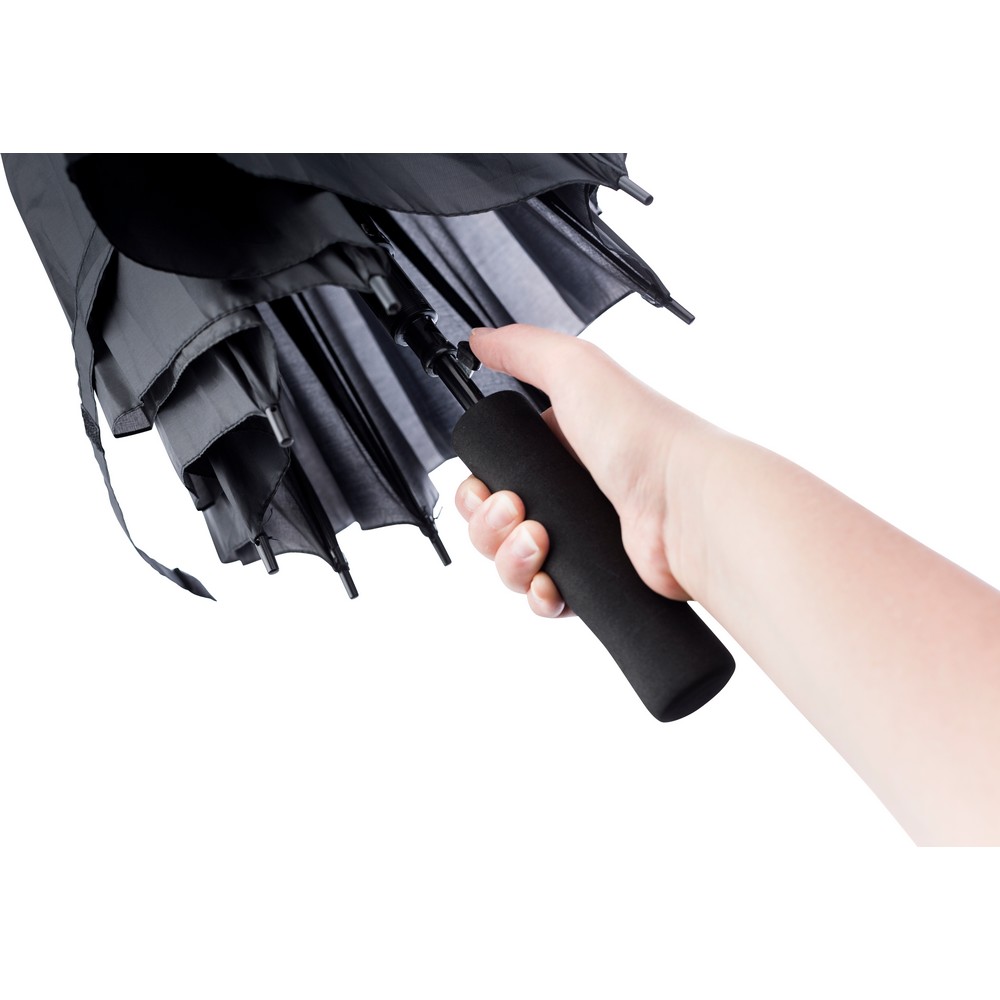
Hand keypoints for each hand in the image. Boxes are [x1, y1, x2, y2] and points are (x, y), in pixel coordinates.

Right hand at [454, 324, 709, 616]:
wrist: (686, 503)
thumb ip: (522, 348)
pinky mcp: (594, 580)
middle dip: (487, 525)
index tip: (485, 487)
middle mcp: (568, 492)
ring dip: (509, 558)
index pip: (492, 475)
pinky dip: (537, 593)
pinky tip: (549, 582)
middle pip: (492, 524)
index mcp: (559, 448)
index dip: (477, 488)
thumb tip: (480, 339)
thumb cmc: (644, 435)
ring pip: (511, 563)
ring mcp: (580, 538)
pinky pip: (544, 598)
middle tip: (514, 510)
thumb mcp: (577, 368)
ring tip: (538, 542)